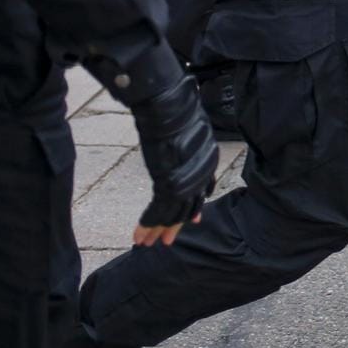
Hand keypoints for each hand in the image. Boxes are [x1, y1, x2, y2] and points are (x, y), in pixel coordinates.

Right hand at [83, 43, 219, 247]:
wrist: (169, 104)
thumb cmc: (176, 109)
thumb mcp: (190, 129)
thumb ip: (189, 148)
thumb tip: (181, 155)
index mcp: (209, 159)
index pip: (203, 190)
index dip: (195, 208)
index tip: (192, 221)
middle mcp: (201, 172)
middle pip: (188, 207)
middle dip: (174, 226)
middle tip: (164, 242)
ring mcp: (186, 179)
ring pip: (171, 214)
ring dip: (156, 230)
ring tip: (143, 243)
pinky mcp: (168, 182)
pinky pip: (158, 211)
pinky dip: (147, 224)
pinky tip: (139, 233)